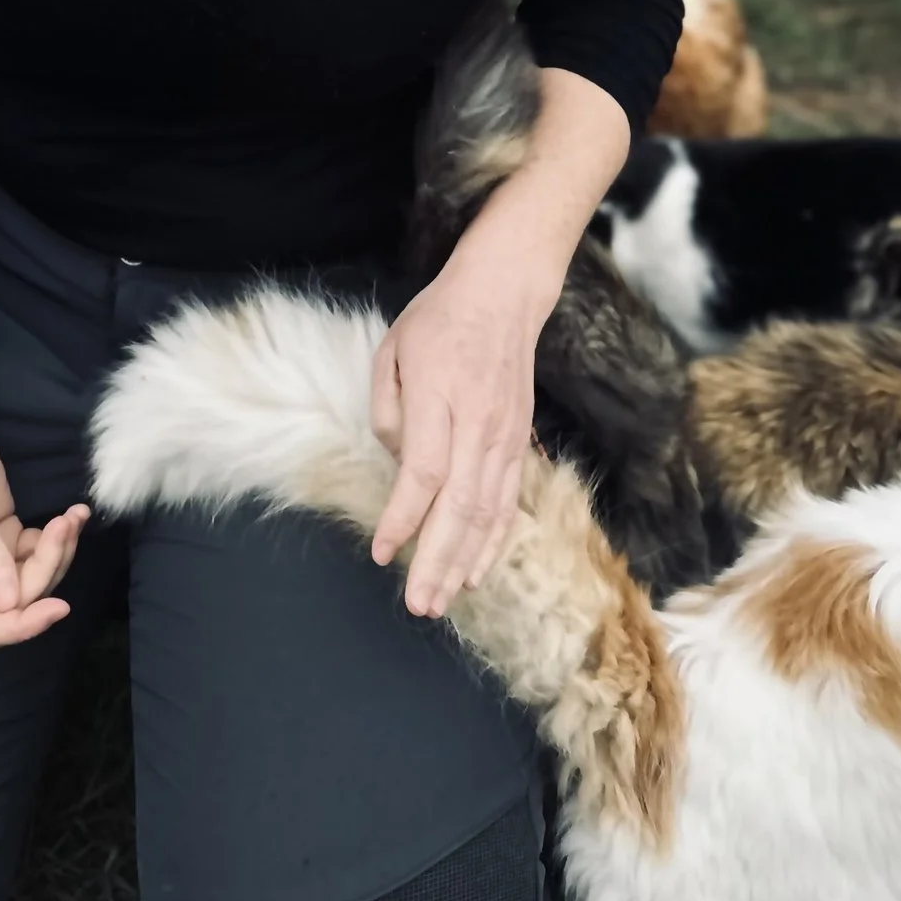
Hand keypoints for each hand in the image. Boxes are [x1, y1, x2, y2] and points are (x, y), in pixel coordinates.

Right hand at [0, 412, 87, 651]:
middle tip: (64, 527)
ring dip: (57, 553)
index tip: (58, 607)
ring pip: (29, 579)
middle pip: (14, 603)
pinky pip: (33, 553)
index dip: (21, 627)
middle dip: (46, 571)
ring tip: (72, 516)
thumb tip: (11, 605)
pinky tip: (71, 515)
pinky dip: (55, 539)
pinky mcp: (1, 534)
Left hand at [368, 250, 543, 619]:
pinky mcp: (519, 444)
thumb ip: (389, 412)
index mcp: (440, 397)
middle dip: (437, 561)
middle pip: (460, 505)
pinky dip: (493, 543)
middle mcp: (479, 424)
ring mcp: (505, 437)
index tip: (381, 552)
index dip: (404, 518)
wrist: (503, 296)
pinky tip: (476, 573)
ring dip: (465, 563)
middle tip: (417, 604)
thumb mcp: (392, 351)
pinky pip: (508, 504)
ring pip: (488, 513)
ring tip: (441, 601)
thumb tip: (399, 465)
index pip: (424, 473)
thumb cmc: (438, 322)